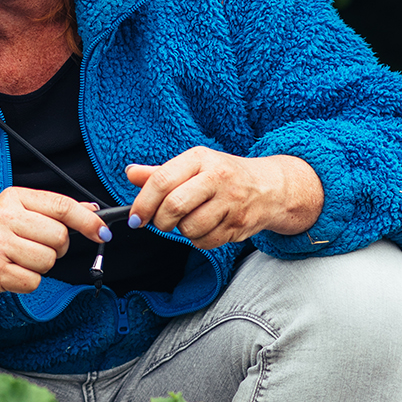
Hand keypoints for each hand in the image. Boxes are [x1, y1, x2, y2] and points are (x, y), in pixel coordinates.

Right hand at [0, 188, 108, 309]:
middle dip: (56, 248)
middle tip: (35, 248)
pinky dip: (28, 281)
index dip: (88, 221)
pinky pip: (34, 280)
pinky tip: (10, 273)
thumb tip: (92, 211)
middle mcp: (3, 218)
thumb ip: (52, 211)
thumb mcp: (17, 215)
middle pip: (59, 237)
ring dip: (40, 267)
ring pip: (48, 260)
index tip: (103, 232)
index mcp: (12, 198)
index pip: (61, 206)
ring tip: (18, 260)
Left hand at [124, 148, 323, 248]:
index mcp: (200, 159)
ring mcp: (231, 202)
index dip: (143, 203)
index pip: (162, 180)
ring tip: (188, 220)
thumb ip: (160, 172)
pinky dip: (199, 239)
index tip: (135, 217)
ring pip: (190, 228)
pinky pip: (206, 241)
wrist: (271, 187)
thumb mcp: (193, 166)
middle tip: (160, 222)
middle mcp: (217, 178)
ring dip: (181, 231)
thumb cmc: (223, 176)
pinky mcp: (240, 224)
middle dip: (160, 221)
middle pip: (174, 206)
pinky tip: (206, 227)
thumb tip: (131, 173)